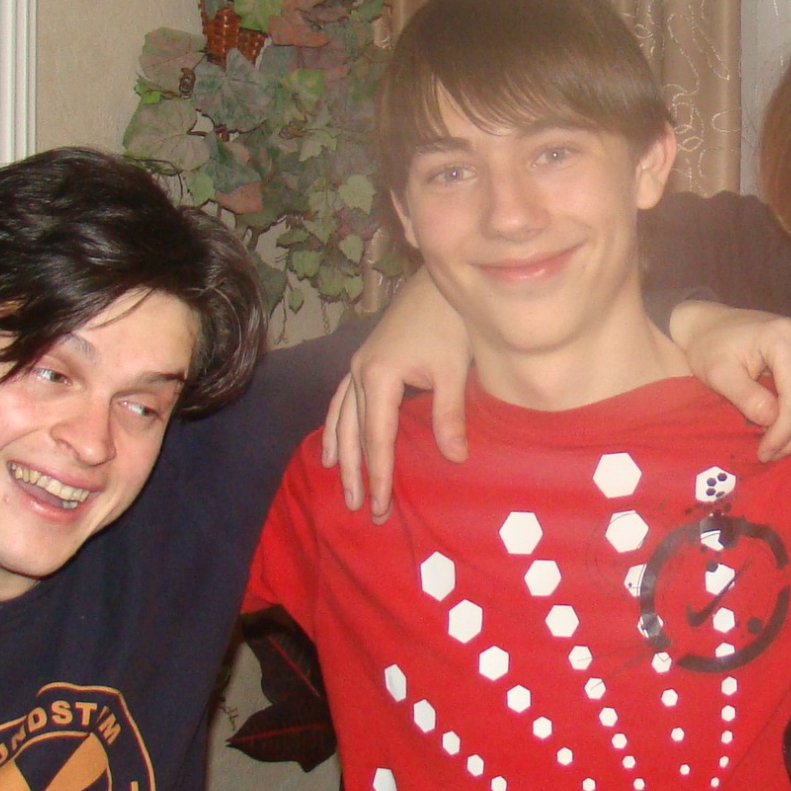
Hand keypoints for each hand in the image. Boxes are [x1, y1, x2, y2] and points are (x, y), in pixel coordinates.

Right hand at [322, 272, 472, 520]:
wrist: (437, 282)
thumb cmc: (448, 322)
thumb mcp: (452, 369)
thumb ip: (449, 414)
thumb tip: (456, 458)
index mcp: (378, 376)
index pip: (377, 439)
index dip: (378, 475)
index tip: (379, 506)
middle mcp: (359, 372)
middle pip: (353, 434)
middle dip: (357, 473)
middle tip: (360, 509)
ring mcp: (356, 365)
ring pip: (341, 419)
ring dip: (342, 454)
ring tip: (341, 486)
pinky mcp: (363, 359)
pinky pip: (341, 401)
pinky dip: (336, 426)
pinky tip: (334, 447)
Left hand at [668, 301, 790, 462]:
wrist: (712, 325)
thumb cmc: (711, 347)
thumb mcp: (718, 373)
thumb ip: (745, 396)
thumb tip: (771, 421)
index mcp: (783, 337)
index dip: (783, 430)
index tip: (765, 452)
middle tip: (771, 455)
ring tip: (777, 448)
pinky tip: (787, 432)